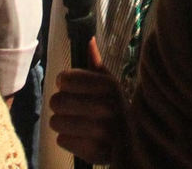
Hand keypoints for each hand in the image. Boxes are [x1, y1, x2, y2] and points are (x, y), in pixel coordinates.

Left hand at [48, 39, 126, 164]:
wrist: (135, 142)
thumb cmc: (117, 108)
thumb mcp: (111, 83)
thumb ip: (96, 64)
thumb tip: (89, 40)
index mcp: (108, 86)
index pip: (65, 79)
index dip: (63, 82)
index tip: (67, 85)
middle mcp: (105, 108)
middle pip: (56, 101)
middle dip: (60, 104)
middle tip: (71, 107)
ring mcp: (100, 132)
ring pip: (56, 122)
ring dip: (63, 122)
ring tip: (75, 122)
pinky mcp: (93, 152)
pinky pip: (62, 140)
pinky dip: (69, 139)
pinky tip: (81, 136)